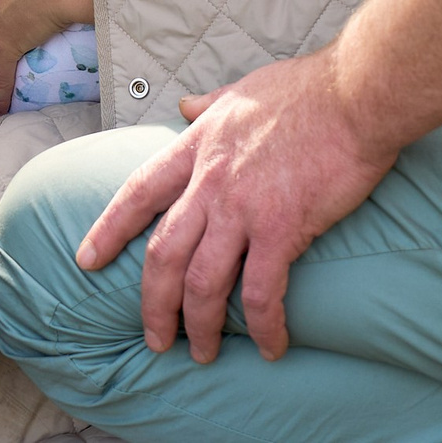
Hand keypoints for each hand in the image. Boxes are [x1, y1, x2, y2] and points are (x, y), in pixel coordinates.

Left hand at [76, 47, 396, 363]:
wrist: (355, 93)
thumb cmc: (307, 88)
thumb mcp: (241, 89)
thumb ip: (209, 104)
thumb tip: (186, 104)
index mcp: (198, 147)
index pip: (140, 192)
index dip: (109, 229)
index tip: (86, 260)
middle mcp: (211, 182)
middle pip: (163, 254)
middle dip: (153, 304)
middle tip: (154, 338)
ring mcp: (243, 208)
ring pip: (202, 283)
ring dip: (199, 326)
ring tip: (201, 354)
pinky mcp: (283, 228)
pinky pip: (262, 293)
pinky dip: (262, 327)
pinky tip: (270, 347)